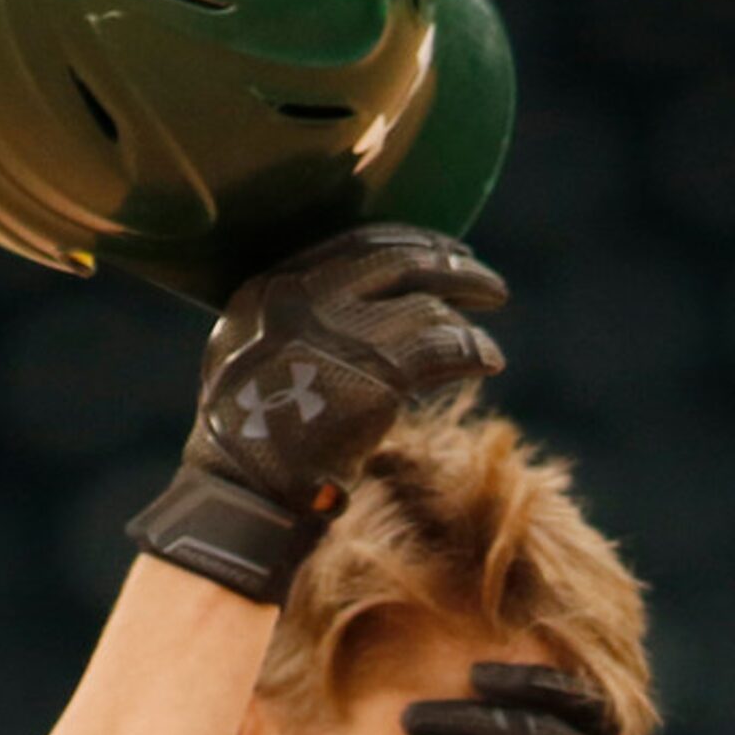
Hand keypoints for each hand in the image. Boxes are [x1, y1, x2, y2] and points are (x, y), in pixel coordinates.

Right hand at [128, 224, 507, 604]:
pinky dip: (474, 350)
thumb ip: (296, 327)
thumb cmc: (250, 444)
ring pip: (427, 305)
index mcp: (270, 288)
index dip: (408, 242)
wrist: (243, 493)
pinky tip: (490, 361)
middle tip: (484, 280)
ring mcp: (340, 331)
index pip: (355, 243)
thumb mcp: (253, 361)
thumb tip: (359, 313)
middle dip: (449, 264)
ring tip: (489, 334)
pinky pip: (444, 346)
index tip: (440, 249)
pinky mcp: (376, 372)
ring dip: (467, 317)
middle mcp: (304, 297)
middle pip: (397, 261)